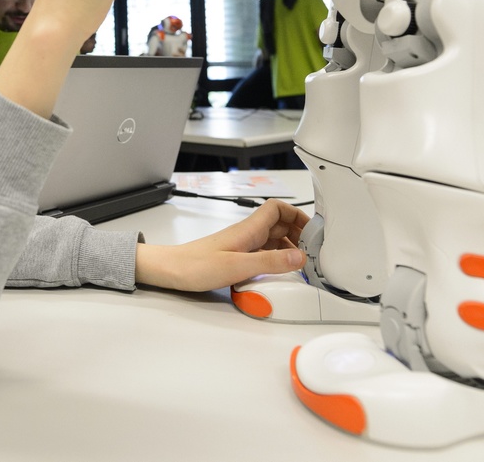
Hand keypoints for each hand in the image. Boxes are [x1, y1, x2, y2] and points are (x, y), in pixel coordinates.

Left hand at [134, 200, 308, 291]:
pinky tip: (279, 274)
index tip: (312, 231)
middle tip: (312, 253)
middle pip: (280, 225)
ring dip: (289, 249)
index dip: (297, 215)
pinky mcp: (236, 257)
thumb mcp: (238, 266)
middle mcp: (247, 234)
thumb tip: (299, 257)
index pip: (278, 209)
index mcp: (248, 229)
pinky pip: (263, 253)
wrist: (171, 270)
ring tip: (300, 265)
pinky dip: (276, 260)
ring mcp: (242, 245)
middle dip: (299, 235)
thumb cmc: (196, 265)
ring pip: (273, 240)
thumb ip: (270, 262)